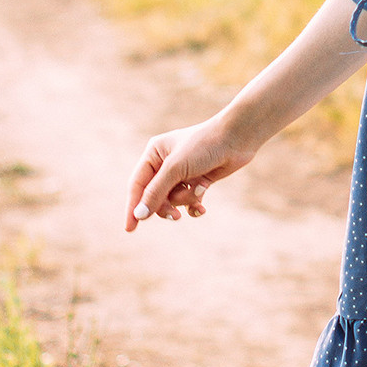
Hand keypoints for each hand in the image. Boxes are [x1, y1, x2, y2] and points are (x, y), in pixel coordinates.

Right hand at [123, 116, 253, 231]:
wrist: (237, 138)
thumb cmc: (203, 146)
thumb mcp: (175, 169)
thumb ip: (156, 192)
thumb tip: (139, 215)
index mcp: (154, 154)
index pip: (137, 185)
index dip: (133, 207)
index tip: (130, 228)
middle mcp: (165, 163)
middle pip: (155, 196)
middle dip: (166, 206)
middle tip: (175, 216)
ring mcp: (182, 173)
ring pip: (173, 199)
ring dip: (185, 199)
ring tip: (199, 190)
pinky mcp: (197, 180)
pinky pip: (188, 201)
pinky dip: (194, 204)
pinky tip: (201, 207)